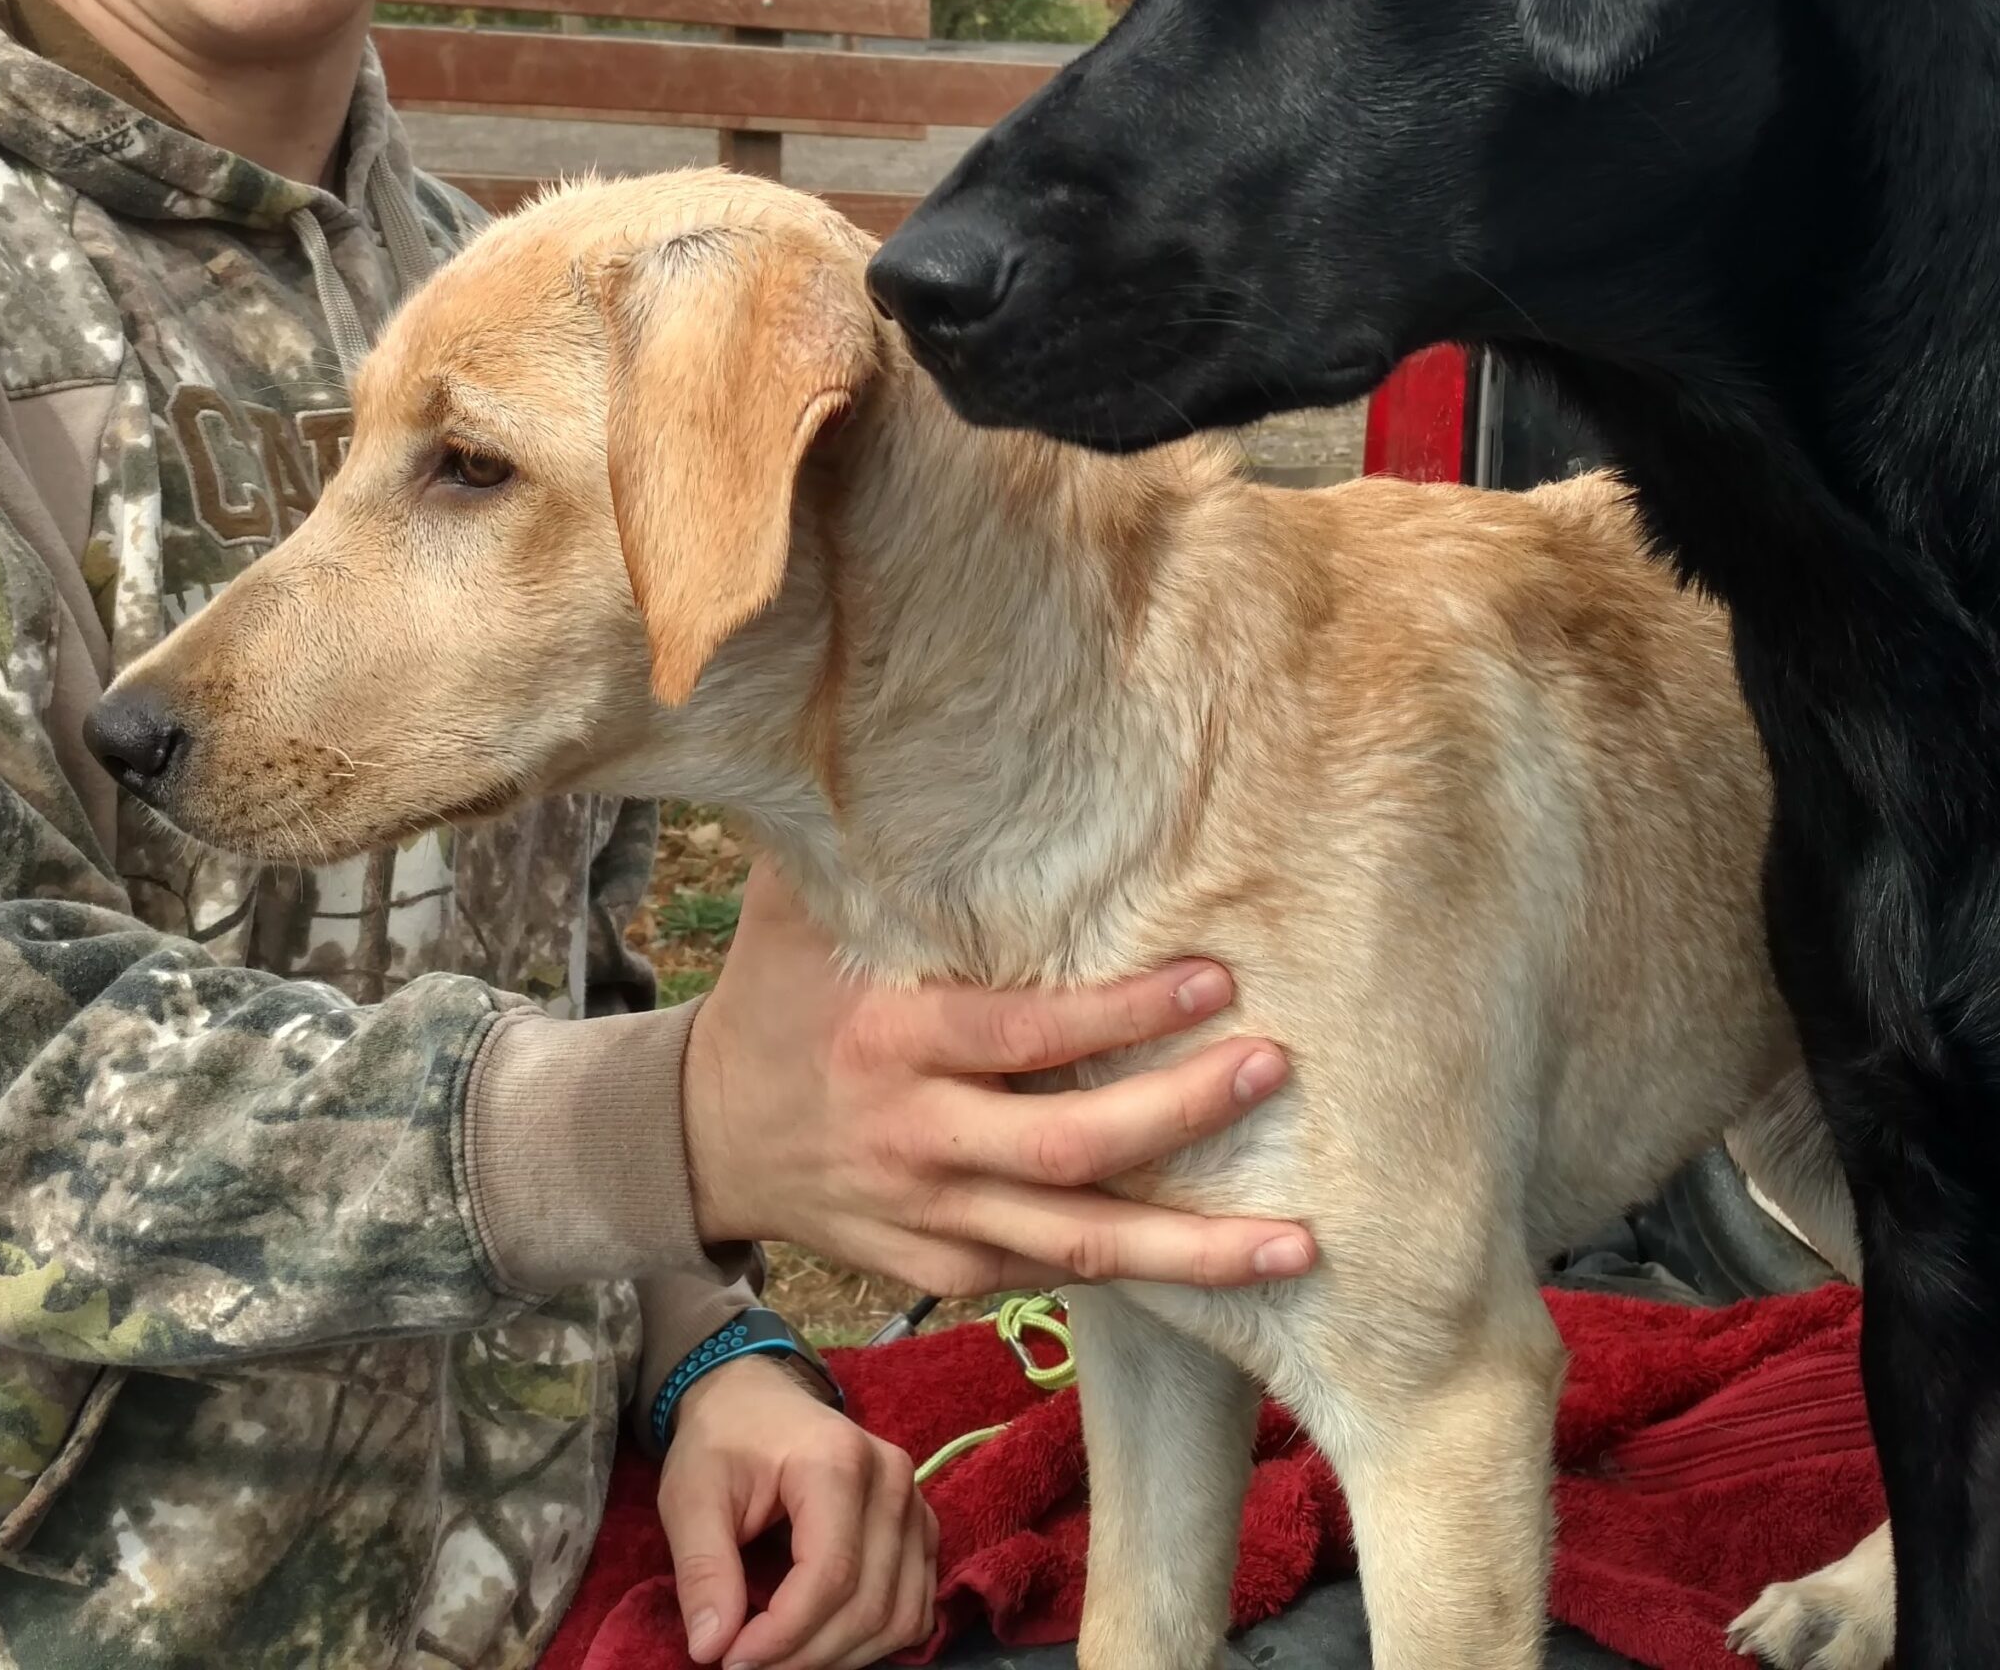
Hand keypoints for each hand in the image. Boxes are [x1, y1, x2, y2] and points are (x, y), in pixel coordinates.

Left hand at [658, 1352, 934, 1669]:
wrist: (754, 1398)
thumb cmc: (721, 1442)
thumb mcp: (690, 1496)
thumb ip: (703, 1569)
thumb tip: (711, 1648)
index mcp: (836, 1461)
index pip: (831, 1575)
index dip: (783, 1636)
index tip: (730, 1659)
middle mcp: (891, 1478)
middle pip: (868, 1604)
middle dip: (805, 1655)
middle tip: (746, 1663)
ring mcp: (914, 1502)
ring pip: (899, 1616)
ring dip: (842, 1657)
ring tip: (782, 1657)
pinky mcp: (921, 1525)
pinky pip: (917, 1607)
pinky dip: (877, 1641)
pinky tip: (827, 1640)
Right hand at [682, 861, 1314, 1296]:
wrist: (703, 1138)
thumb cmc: (772, 1001)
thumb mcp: (793, 912)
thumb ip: (854, 837)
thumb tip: (896, 723)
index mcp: (892, 1042)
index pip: (1026, 1033)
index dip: (1122, 1017)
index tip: (1213, 980)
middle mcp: (918, 1138)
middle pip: (1068, 1147)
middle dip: (1178, 1114)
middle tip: (1271, 1068)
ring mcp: (933, 1216)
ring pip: (1077, 1244)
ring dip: (1190, 1249)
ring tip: (1296, 1240)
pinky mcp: (944, 1265)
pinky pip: (1050, 1276)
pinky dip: (1135, 1274)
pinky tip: (1219, 1267)